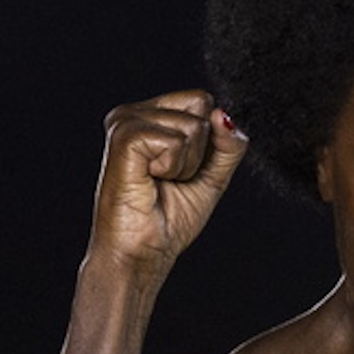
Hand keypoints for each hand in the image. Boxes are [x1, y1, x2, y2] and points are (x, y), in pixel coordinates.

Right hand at [89, 90, 249, 277]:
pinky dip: (173, 168)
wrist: (142, 254)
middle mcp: (133, 113)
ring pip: (192, 124)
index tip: (179, 172)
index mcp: (149, 116)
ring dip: (186, 165)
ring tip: (157, 183)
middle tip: (168, 179)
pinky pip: (176, 140)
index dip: (207, 142)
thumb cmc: (168, 220)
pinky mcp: (124, 137)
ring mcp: (125, 122)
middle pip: (201, 104)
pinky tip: (150, 181)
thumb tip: (225, 115)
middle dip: (199, 151)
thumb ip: (228, 145)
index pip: (202, 100)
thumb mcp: (212, 177)